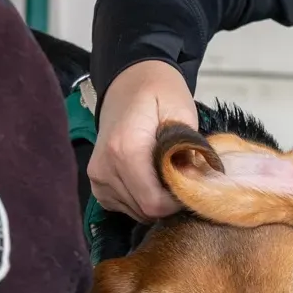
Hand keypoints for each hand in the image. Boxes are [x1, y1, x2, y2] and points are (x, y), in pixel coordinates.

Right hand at [89, 61, 197, 220]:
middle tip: (182, 174)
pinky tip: (151, 177)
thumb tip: (196, 183)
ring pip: (137, 212)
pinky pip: (125, 207)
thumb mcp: (182, 112)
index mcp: (124, 150)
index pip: (153, 203)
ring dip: (157, 199)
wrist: (128, 81)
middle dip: (170, 200)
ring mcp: (97, 178)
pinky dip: (143, 198)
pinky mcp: (96, 184)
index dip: (178, 202)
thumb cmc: (159, 92)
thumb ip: (189, 149)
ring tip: (165, 171)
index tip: (192, 182)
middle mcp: (104, 168)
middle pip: (146, 210)